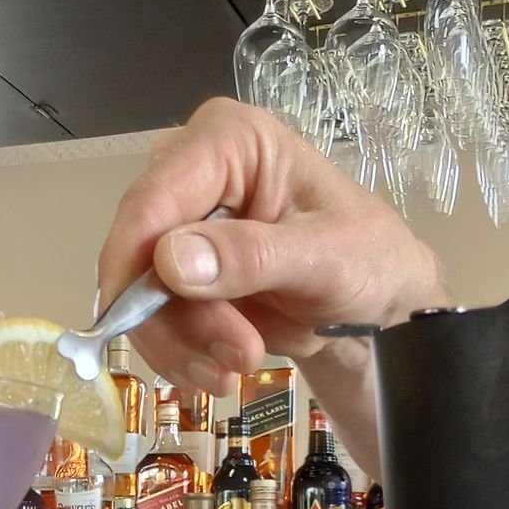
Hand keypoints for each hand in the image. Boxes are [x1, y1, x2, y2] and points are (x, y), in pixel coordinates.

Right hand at [96, 99, 443, 395]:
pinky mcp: (174, 272)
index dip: (132, 261)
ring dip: (180, 345)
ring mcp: (178, 225)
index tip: (139, 319)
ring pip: (136, 295)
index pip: (154, 198)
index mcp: (228, 140)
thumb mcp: (326, 258)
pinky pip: (149, 319)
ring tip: (235, 368)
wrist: (376, 301)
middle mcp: (188, 174)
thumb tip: (171, 262)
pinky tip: (217, 368)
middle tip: (237, 357)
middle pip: (137, 252)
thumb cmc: (368, 259)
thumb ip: (252, 256)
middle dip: (176, 317)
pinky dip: (178, 354)